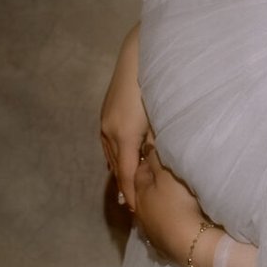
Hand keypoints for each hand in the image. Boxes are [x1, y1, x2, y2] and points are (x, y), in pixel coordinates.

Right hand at [100, 24, 147, 207]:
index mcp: (124, 136)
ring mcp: (104, 122)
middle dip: (126, 187)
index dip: (132, 195)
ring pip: (112, 155)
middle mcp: (109, 131)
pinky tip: (123, 162)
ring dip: (121, 172)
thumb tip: (161, 163)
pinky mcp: (105, 113)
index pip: (128, 175)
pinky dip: (117, 156)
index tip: (137, 212)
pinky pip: (109, 143)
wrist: (139, 55)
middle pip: (117, 168)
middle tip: (134, 208)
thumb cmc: (157, 86)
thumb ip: (159, 144)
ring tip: (128, 190)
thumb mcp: (162, 120)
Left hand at [132, 144, 213, 266]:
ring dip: (157, 203)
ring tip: (169, 197)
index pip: (139, 172)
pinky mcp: (162, 244)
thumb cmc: (178, 203)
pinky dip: (164, 220)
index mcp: (139, 192)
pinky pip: (160, 227)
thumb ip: (155, 159)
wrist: (190, 243)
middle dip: (150, 183)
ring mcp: (150, 230)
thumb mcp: (167, 175)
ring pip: (150, 211)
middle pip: (142, 192)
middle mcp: (140, 212)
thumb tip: (146, 145)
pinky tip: (172, 220)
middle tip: (163, 174)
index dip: (146, 161)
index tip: (155, 153)